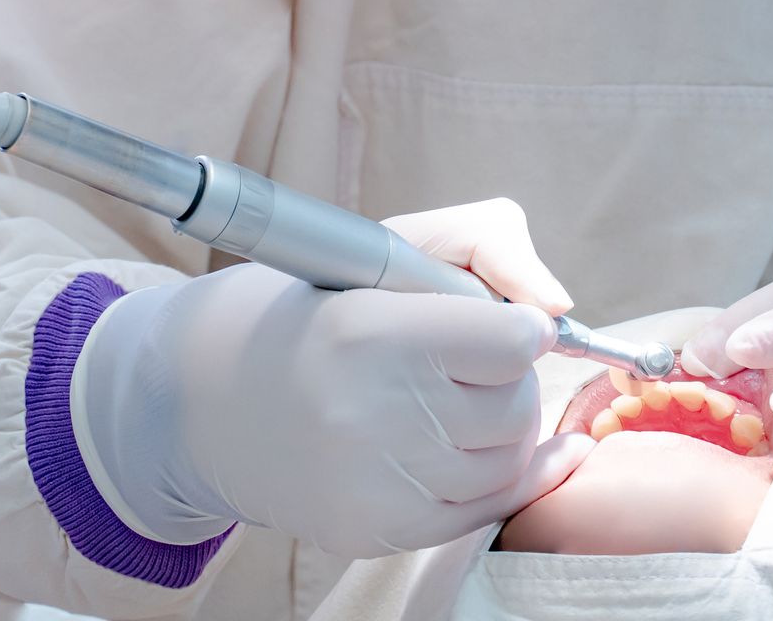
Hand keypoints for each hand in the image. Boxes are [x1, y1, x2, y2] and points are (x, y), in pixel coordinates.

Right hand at [75, 198, 593, 557]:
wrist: (215, 398)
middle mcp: (372, 415)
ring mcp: (376, 483)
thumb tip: (557, 310)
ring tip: (445, 399)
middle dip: (504, 377)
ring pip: (511, 460)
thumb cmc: (322, 310)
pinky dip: (497, 475)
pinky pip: (488, 509)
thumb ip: (488, 242)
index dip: (515, 325)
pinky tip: (477, 444)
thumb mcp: (391, 248)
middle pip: (518, 405)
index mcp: (371, 332)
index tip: (494, 321)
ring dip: (498, 427)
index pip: (514, 341)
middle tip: (460, 361)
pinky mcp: (378, 531)